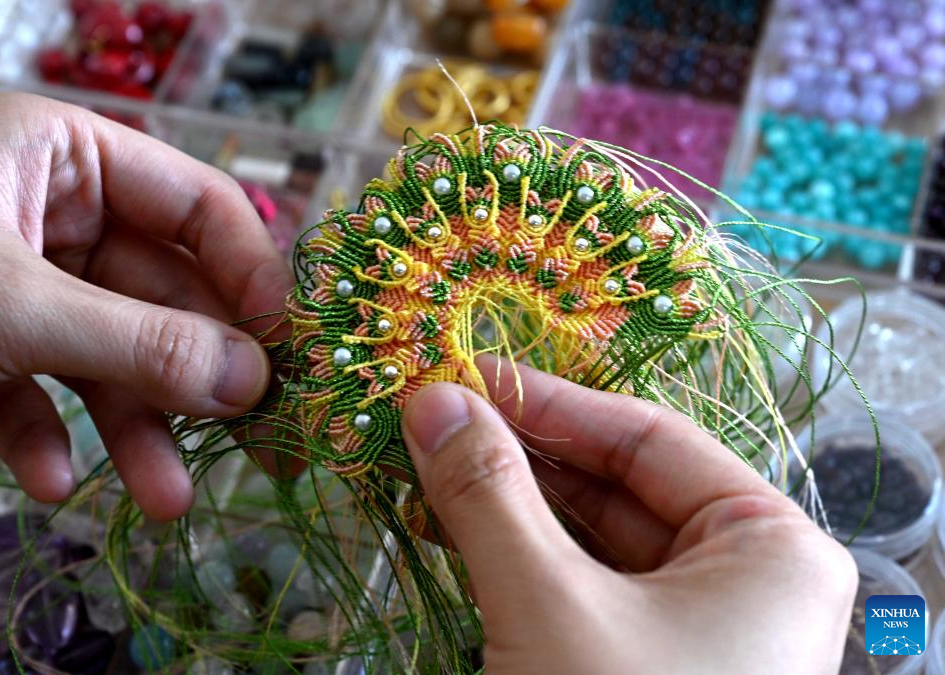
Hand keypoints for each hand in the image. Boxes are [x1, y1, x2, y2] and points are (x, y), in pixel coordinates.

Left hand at [0, 93, 290, 519]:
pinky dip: (50, 435)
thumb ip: (142, 344)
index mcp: (65, 155)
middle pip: (161, 292)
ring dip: (136, 428)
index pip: (199, 205)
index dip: (251, 275)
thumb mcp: (15, 305)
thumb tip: (255, 382)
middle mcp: (51, 210)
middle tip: (254, 440)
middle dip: (195, 374)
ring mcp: (18, 277)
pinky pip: (40, 386)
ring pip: (109, 351)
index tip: (287, 348)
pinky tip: (48, 480)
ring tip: (162, 499)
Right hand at [402, 358, 856, 674]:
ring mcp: (692, 626)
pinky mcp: (643, 664)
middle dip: (517, 454)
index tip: (463, 375)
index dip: (549, 402)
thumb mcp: (550, 607)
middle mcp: (740, 577)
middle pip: (614, 484)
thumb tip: (430, 400)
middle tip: (430, 421)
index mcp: (768, 544)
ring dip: (505, 502)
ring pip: (587, 535)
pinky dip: (513, 554)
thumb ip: (490, 496)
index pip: (647, 438)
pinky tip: (451, 526)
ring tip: (426, 466)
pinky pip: (575, 585)